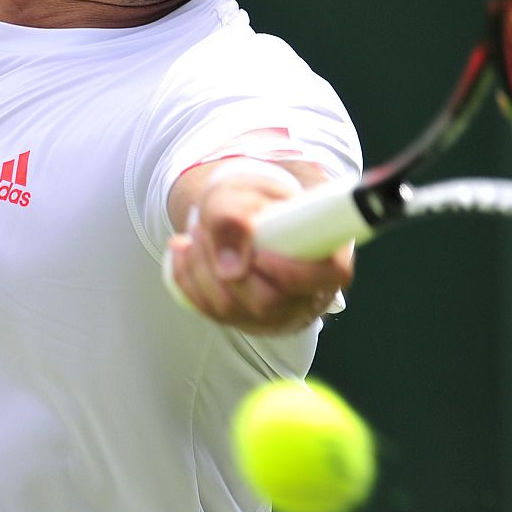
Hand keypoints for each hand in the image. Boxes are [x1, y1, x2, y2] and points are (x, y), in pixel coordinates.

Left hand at [165, 169, 352, 334]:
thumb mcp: (241, 191)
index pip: (327, 276)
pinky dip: (187, 278)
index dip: (289, 269)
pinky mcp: (243, 319)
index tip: (258, 251)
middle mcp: (306, 294)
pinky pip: (208, 311)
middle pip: (268, 302)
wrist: (243, 213)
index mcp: (328, 257)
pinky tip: (183, 250)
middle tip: (204, 227)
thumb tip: (229, 269)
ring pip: (231, 309)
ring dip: (200, 267)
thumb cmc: (255, 201)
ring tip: (194, 233)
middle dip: (224, 264)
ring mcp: (275, 313)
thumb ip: (233, 215)